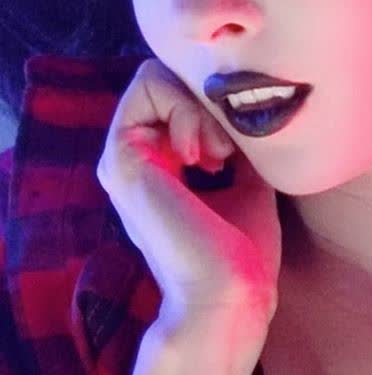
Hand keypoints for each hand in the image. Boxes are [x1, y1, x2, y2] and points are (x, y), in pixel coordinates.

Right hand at [95, 57, 281, 329]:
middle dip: (204, 101)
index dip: (209, 106)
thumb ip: (236, 145)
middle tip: (226, 151)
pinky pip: (148, 87)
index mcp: (157, 169)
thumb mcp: (247, 184)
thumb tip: (244, 109)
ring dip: (198, 106)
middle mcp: (133, 161)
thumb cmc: (243, 255)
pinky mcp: (121, 158)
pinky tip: (206, 157)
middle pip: (162, 81)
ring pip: (153, 77)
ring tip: (218, 155)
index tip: (233, 152)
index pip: (173, 96)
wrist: (231, 296)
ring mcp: (121, 159)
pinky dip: (188, 109)